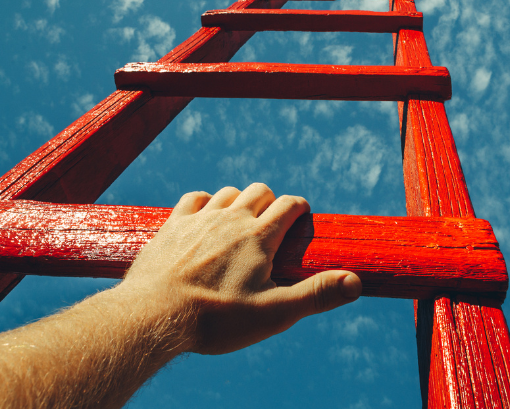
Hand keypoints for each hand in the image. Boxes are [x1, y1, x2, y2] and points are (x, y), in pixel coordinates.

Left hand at [118, 183, 361, 354]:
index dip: (299, 209)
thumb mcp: (274, 313)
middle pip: (259, 191)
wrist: (153, 316)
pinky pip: (195, 198)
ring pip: (228, 193)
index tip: (301, 219)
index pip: (289, 205)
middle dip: (271, 202)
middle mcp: (231, 219)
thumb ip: (316, 295)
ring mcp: (199, 220)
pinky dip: (205, 202)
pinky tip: (206, 217)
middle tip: (272, 225)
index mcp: (259, 237)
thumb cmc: (216, 319)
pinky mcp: (173, 226)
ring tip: (241, 223)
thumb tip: (355, 282)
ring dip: (239, 201)